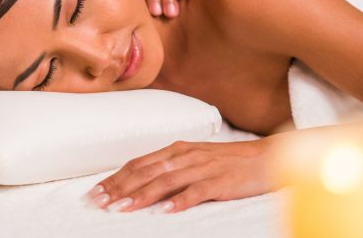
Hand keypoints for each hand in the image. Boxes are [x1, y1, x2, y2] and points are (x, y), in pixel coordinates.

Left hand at [83, 139, 270, 213]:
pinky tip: (166, 211)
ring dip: (141, 196)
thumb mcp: (195, 160)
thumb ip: (170, 168)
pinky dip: (180, 201)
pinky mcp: (220, 181)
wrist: (267, 157)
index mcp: (177, 149)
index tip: (95, 193)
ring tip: (122, 209)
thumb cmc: (229, 162)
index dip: (115, 178)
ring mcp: (203, 167)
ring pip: (165, 181)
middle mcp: (185, 155)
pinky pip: (197, 191)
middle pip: (145, 172)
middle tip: (98, 203)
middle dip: (119, 188)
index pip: (139, 164)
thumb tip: (141, 183)